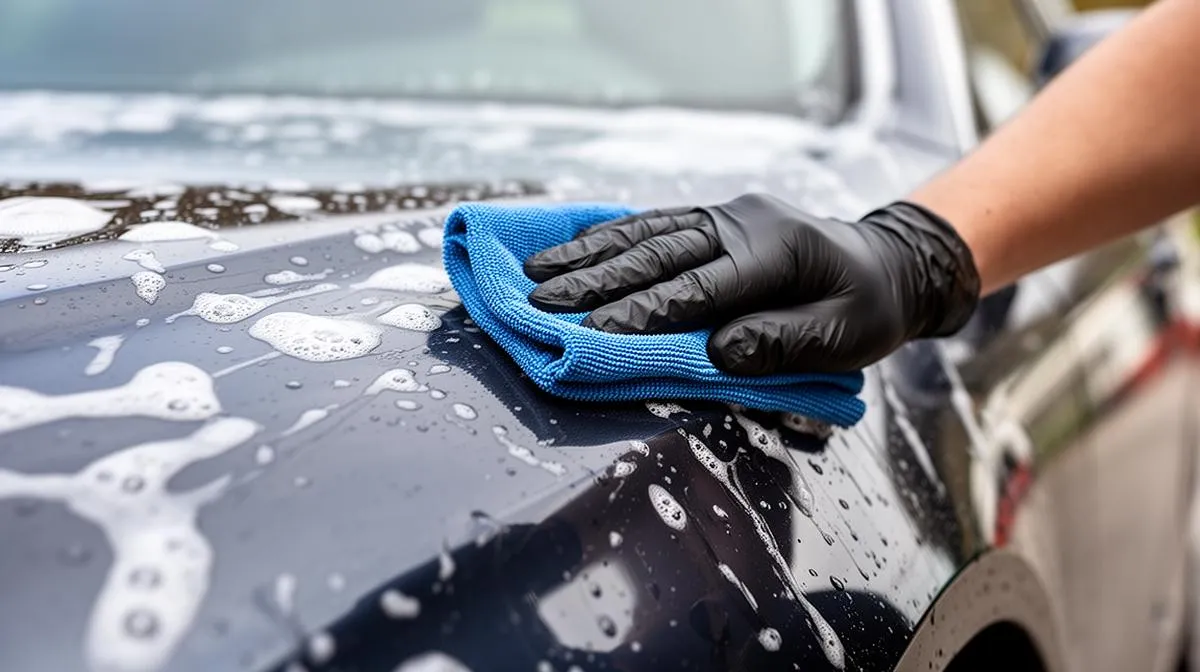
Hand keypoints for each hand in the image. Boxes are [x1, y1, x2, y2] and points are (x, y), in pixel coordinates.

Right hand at [523, 193, 979, 374]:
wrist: (886, 262)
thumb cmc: (867, 308)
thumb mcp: (846, 335)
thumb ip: (786, 342)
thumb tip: (721, 352)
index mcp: (779, 250)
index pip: (702, 287)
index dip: (648, 312)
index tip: (598, 333)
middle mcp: (743, 222)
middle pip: (660, 254)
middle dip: (598, 282)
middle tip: (543, 304)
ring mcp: (724, 215)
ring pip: (647, 233)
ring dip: (589, 256)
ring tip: (535, 274)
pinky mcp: (712, 219)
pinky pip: (653, 224)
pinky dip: (608, 237)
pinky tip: (569, 247)